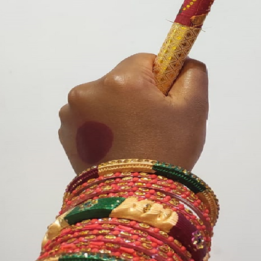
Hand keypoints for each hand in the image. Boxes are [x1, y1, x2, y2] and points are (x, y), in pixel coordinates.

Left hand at [58, 54, 207, 173]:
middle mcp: (89, 90)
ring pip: (108, 97)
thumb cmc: (167, 149)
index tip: (167, 104)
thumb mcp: (194, 107)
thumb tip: (183, 61)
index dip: (162, 80)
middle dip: (140, 95)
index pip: (147, 60)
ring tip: (136, 140)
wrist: (133, 200)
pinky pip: (93, 116)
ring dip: (121, 110)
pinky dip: (106, 125)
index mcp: (120, 79)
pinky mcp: (66, 132)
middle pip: (125, 79)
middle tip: (155, 126)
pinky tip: (118, 146)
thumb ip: (193, 72)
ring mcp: (72, 113)